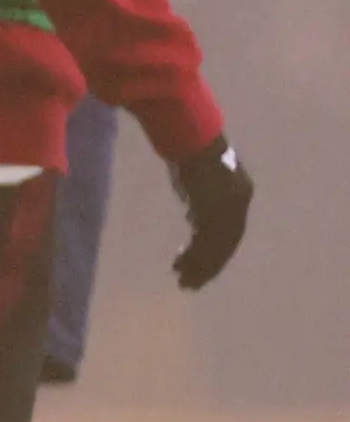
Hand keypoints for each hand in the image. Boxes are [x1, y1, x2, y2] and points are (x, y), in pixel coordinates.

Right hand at [171, 136, 253, 288]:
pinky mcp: (214, 211)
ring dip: (201, 267)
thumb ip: (201, 197)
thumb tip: (194, 217)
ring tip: (184, 282)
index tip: (198, 263)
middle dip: (209, 265)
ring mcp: (228, 209)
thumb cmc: (191, 148)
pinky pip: (206, 242)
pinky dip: (194, 257)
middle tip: (191, 283)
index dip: (215, 250)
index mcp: (240, 193)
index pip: (231, 230)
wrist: (192, 138)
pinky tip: (180, 266)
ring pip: (217, 247)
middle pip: (226, 243)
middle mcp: (238, 204)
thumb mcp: (200, 175)